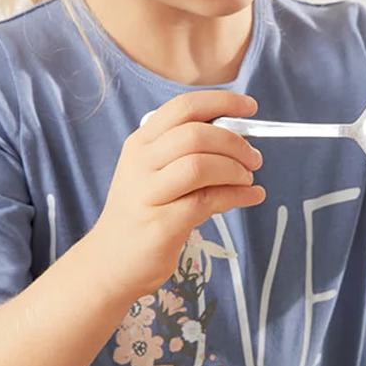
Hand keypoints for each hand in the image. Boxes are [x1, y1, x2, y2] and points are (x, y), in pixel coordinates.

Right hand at [88, 91, 265, 299]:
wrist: (111, 263)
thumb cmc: (143, 213)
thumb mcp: (157, 174)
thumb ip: (190, 154)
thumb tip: (241, 141)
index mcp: (141, 143)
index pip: (183, 107)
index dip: (221, 102)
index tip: (250, 108)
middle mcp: (141, 162)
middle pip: (196, 134)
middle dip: (235, 142)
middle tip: (254, 158)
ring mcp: (148, 193)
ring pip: (200, 165)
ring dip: (235, 170)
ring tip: (248, 179)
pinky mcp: (162, 223)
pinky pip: (208, 200)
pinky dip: (238, 195)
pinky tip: (253, 196)